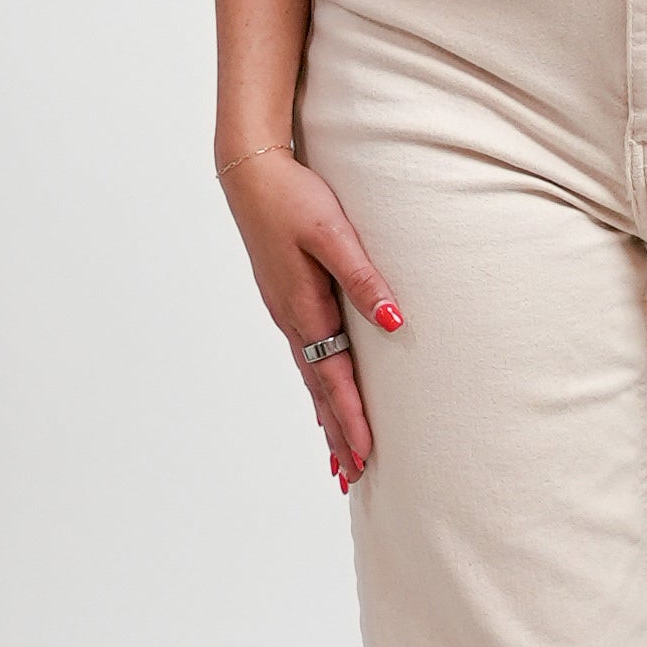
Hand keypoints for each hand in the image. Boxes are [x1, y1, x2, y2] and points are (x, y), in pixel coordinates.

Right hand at [220, 148, 401, 490]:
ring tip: (339, 455)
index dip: (351, 419)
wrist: (250, 169)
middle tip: (352, 477)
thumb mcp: (334, 234)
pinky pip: (306, 356)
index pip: (333, 379)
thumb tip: (396, 322)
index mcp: (305, 310)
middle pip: (319, 390)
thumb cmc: (293, 197)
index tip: (364, 457)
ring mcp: (286, 311)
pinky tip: (322, 394)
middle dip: (337, 434)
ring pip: (311, 376)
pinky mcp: (287, 298)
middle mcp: (292, 319)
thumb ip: (365, 279)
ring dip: (326, 417)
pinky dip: (317, 386)